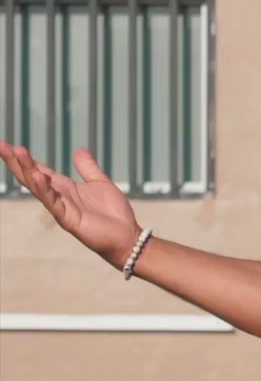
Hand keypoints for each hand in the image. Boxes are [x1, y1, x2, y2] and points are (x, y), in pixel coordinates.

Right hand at [0, 141, 142, 268]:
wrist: (127, 236)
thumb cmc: (113, 213)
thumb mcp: (101, 183)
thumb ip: (88, 168)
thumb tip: (79, 150)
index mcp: (64, 187)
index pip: (38, 169)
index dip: (23, 157)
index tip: (5, 143)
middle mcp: (58, 196)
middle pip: (31, 176)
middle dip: (16, 161)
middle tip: (0, 144)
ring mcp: (61, 208)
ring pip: (38, 187)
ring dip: (27, 170)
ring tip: (17, 152)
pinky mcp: (68, 220)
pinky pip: (53, 203)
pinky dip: (45, 189)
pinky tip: (38, 176)